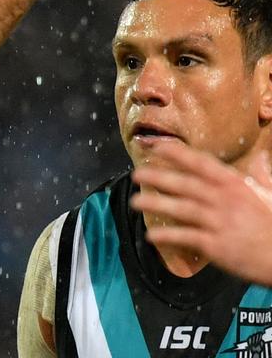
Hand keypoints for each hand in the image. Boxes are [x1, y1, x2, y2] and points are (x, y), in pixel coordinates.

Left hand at [130, 139, 271, 284]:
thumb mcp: (270, 196)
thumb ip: (261, 175)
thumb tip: (262, 157)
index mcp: (235, 185)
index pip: (201, 163)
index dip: (177, 153)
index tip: (156, 146)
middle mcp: (224, 200)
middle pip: (185, 184)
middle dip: (158, 177)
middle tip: (136, 174)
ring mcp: (219, 222)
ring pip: (181, 209)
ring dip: (156, 204)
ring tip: (135, 202)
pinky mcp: (217, 245)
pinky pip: (186, 237)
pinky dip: (168, 236)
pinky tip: (152, 236)